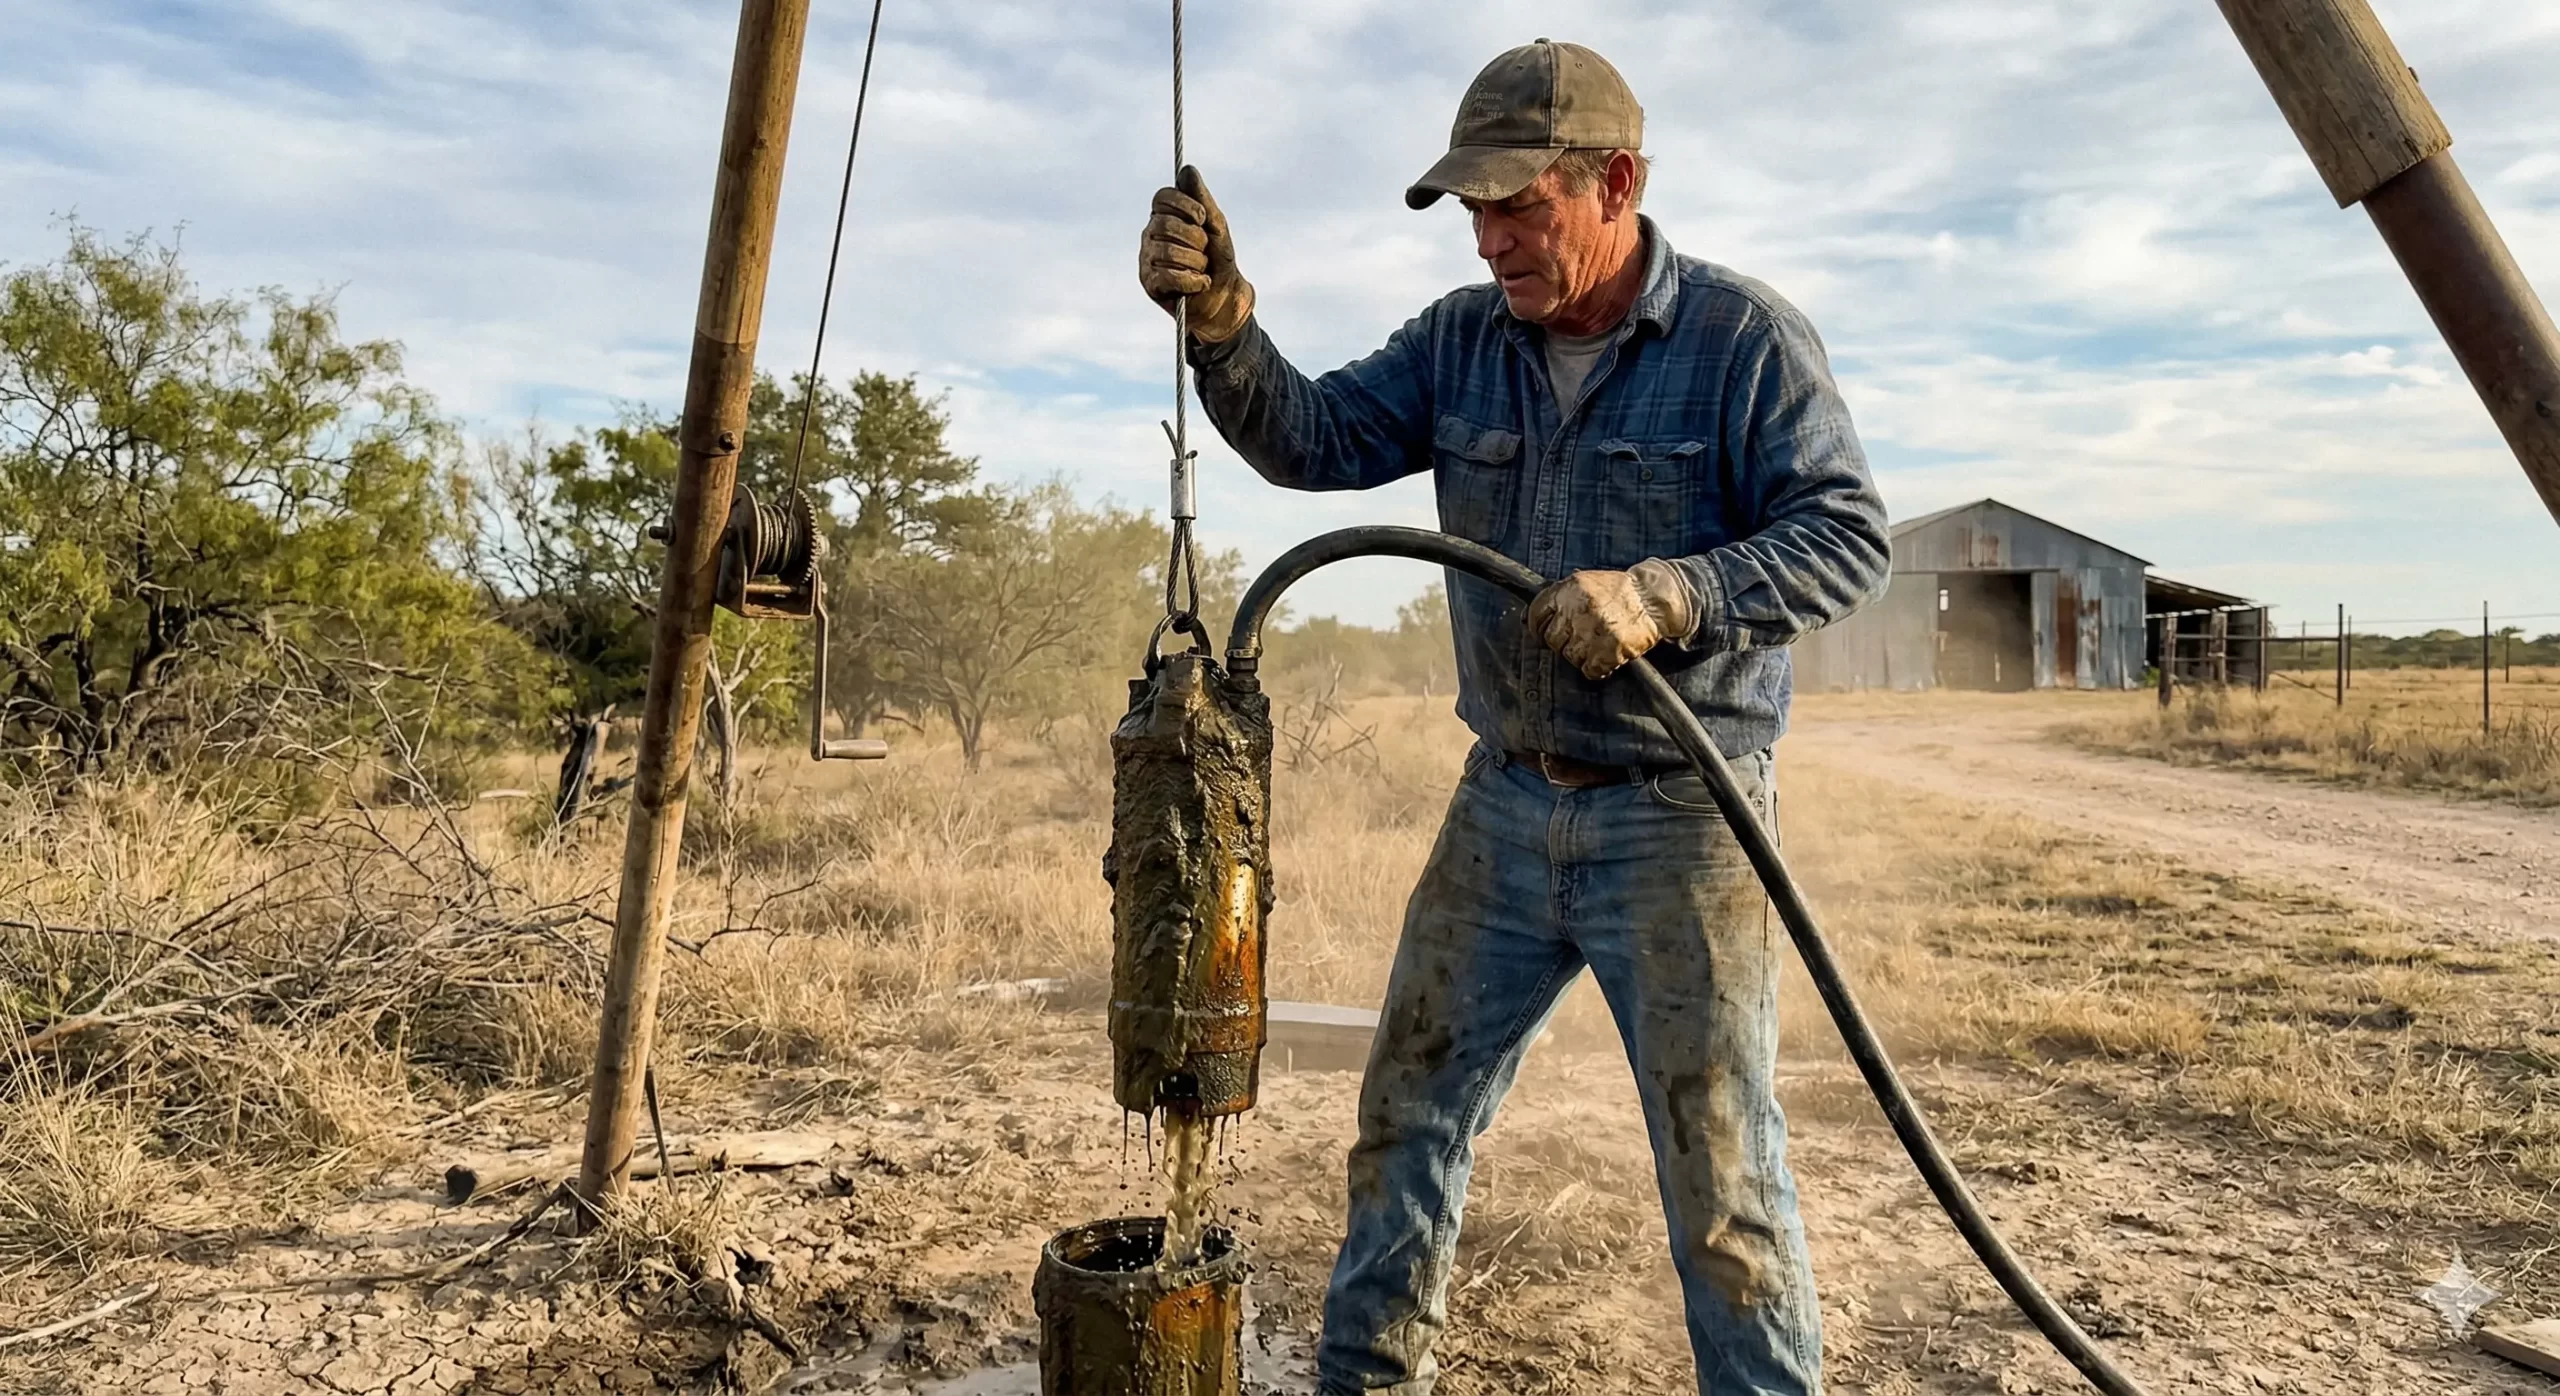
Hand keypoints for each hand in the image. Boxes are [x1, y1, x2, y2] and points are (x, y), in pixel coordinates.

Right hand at [1140, 165, 1254, 343]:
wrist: (1223, 296)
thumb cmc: (1218, 257)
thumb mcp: (1216, 226)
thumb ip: (1202, 198)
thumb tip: (1187, 170)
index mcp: (1163, 215)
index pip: (1162, 197)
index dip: (1185, 205)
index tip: (1202, 218)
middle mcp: (1150, 234)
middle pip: (1166, 224)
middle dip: (1196, 239)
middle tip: (1204, 250)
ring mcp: (1146, 259)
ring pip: (1168, 251)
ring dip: (1196, 262)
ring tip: (1202, 269)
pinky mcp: (1149, 283)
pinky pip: (1168, 276)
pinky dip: (1192, 281)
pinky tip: (1199, 283)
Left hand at [1529, 560, 1696, 679]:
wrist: (1653, 599)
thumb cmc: (1618, 591)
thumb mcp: (1585, 583)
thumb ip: (1559, 597)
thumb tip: (1527, 619)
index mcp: (1569, 589)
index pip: (1537, 614)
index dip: (1538, 627)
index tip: (1543, 633)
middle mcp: (1578, 610)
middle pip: (1552, 640)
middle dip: (1564, 642)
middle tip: (1582, 637)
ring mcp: (1593, 632)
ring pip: (1570, 657)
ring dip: (1582, 655)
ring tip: (1598, 643)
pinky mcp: (1609, 651)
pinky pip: (1590, 670)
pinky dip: (1597, 667)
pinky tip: (1607, 655)